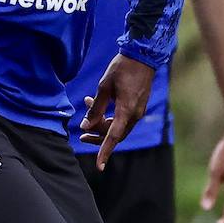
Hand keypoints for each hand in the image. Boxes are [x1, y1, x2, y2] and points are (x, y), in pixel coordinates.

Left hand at [79, 55, 153, 169]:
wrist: (142, 55)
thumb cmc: (122, 68)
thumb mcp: (104, 86)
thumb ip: (96, 108)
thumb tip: (86, 126)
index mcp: (126, 110)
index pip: (113, 137)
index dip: (104, 151)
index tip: (99, 166)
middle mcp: (134, 114)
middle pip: (114, 134)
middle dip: (97, 135)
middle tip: (81, 135)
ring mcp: (138, 111)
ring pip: (117, 127)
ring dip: (101, 122)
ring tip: (86, 105)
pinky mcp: (137, 106)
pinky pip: (122, 118)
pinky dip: (109, 115)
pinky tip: (96, 102)